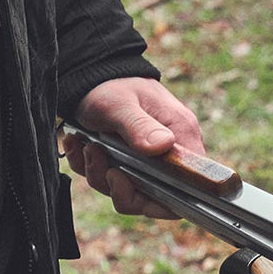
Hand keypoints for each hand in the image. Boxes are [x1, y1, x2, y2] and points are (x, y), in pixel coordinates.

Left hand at [64, 77, 204, 218]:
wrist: (91, 75)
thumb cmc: (112, 85)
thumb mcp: (120, 103)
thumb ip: (139, 126)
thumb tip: (162, 146)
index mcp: (182, 138)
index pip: (190, 185)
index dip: (163, 198)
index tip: (129, 182)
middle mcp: (171, 154)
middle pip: (156, 198)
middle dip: (121, 189)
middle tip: (102, 164)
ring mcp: (150, 162)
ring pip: (130, 192)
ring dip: (100, 176)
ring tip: (88, 147)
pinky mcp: (129, 164)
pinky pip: (111, 182)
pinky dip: (91, 169)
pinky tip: (82, 146)